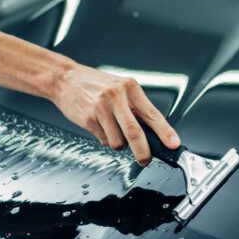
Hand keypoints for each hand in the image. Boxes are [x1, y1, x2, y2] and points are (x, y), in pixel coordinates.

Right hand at [53, 64, 179, 164]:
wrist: (65, 79)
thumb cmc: (95, 85)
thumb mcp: (120, 88)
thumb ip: (135, 108)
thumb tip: (151, 133)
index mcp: (130, 87)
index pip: (152, 114)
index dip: (164, 132)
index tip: (173, 143)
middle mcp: (116, 95)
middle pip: (135, 132)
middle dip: (143, 151)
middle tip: (145, 159)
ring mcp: (101, 107)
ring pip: (118, 141)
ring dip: (118, 144)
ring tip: (112, 130)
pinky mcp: (88, 118)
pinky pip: (103, 140)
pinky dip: (105, 139)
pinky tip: (99, 126)